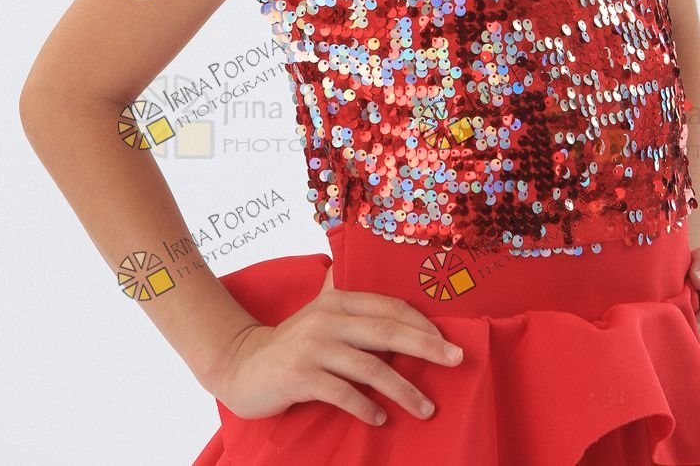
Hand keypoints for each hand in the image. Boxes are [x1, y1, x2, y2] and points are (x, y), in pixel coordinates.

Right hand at [208, 262, 464, 426]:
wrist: (243, 365)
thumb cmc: (292, 342)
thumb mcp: (320, 313)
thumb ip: (345, 296)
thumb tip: (378, 280)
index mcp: (338, 299)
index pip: (389, 307)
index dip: (421, 322)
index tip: (447, 340)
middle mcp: (327, 318)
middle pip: (386, 332)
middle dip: (426, 346)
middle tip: (456, 360)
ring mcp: (313, 347)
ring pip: (368, 367)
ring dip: (402, 389)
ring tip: (426, 408)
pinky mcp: (299, 376)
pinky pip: (341, 393)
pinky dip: (364, 407)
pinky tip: (381, 419)